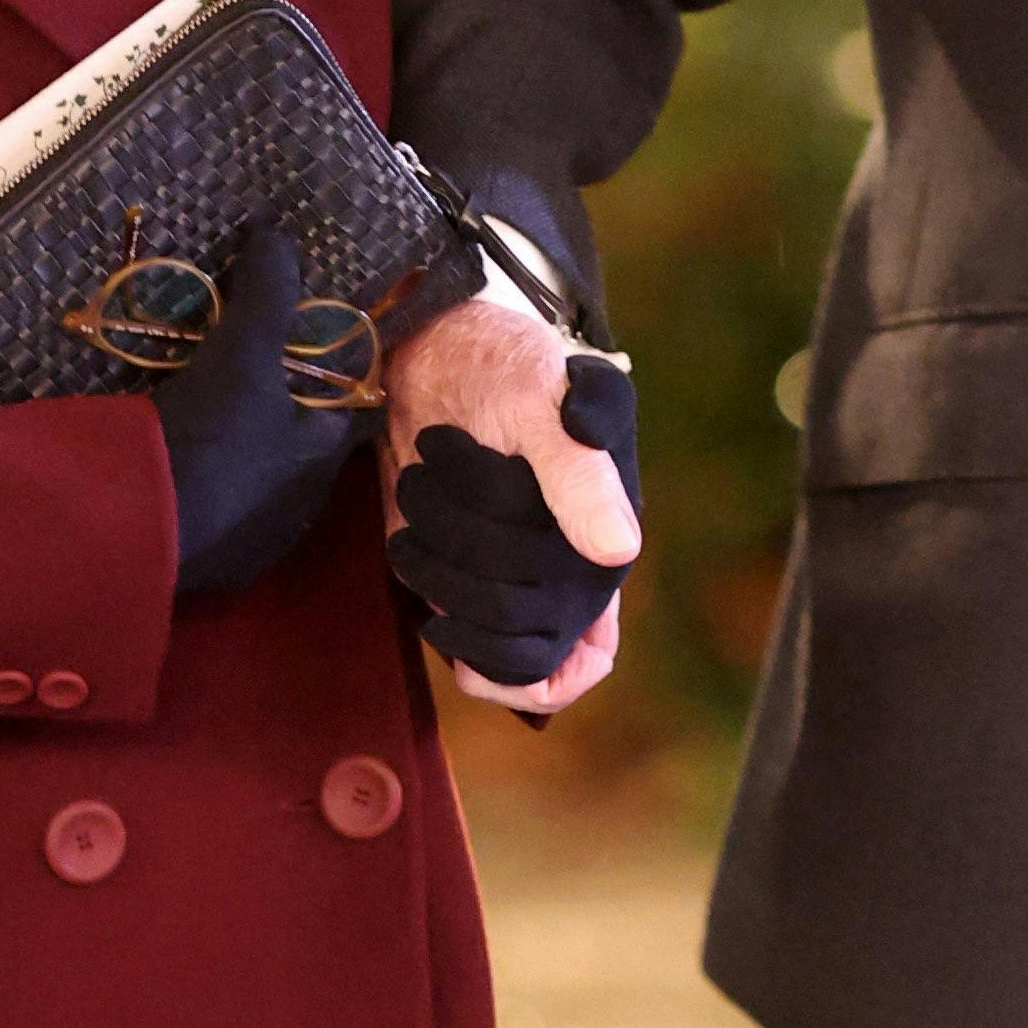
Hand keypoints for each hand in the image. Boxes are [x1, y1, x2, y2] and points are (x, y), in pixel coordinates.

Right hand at [155, 221, 363, 593]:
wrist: (141, 531)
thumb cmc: (214, 441)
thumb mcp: (241, 356)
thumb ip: (266, 296)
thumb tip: (277, 231)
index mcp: (320, 458)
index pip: (353, 412)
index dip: (342, 379)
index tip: (322, 347)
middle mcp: (299, 506)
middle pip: (301, 450)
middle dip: (281, 418)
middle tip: (253, 375)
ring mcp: (254, 540)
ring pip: (258, 487)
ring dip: (241, 458)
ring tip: (207, 415)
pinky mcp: (209, 565)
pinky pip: (214, 518)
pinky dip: (201, 491)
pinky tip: (173, 465)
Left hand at [383, 293, 639, 718]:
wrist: (430, 352)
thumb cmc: (502, 362)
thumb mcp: (543, 398)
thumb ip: (579, 471)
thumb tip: (617, 551)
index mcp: (605, 535)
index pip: (589, 659)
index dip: (548, 675)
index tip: (498, 653)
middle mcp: (564, 574)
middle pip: (515, 632)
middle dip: (462, 556)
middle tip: (435, 469)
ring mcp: (512, 577)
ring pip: (475, 633)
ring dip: (432, 567)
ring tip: (419, 487)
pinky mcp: (460, 572)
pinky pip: (451, 630)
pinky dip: (426, 600)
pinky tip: (410, 560)